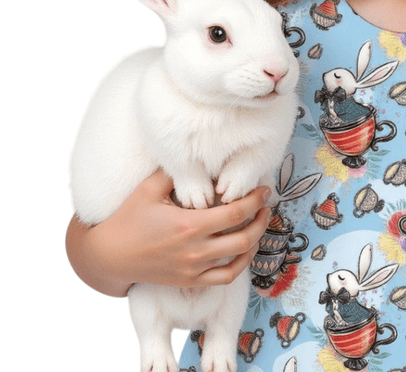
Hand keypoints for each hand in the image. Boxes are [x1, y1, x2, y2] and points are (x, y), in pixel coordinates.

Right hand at [66, 168, 272, 296]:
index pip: (234, 213)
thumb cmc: (128, 219)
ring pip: (239, 260)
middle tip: (266, 204)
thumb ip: (176, 172)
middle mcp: (194, 250)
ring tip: (259, 223)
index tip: (263, 189)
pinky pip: (225, 277)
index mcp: (188, 225)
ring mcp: (193, 269)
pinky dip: (241, 264)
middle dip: (261, 219)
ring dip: (255, 240)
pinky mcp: (189, 280)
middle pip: (243, 237)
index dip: (254, 200)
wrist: (109, 256)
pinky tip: (244, 249)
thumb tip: (199, 157)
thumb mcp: (149, 189)